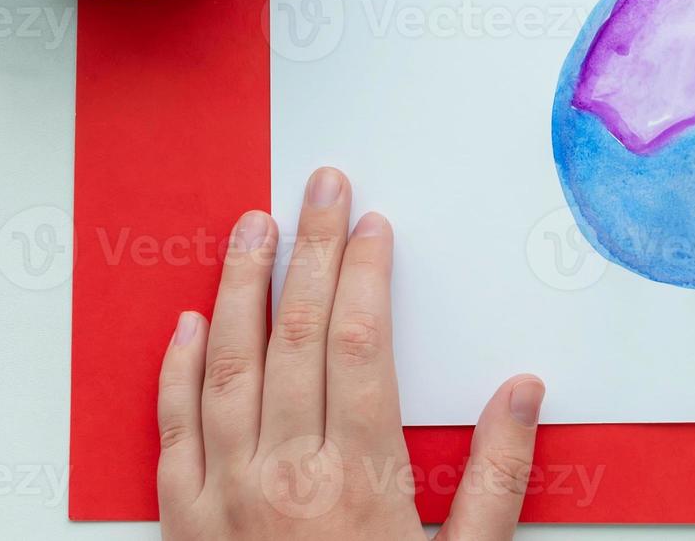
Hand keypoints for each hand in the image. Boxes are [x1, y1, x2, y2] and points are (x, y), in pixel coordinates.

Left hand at [157, 167, 544, 539]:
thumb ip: (496, 477)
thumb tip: (524, 392)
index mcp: (354, 479)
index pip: (359, 343)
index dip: (365, 273)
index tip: (372, 226)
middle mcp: (279, 474)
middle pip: (295, 334)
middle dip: (311, 249)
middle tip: (321, 187)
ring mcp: (221, 495)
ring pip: (224, 362)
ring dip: (236, 286)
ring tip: (250, 227)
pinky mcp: (182, 521)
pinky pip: (169, 428)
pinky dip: (173, 368)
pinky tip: (184, 322)